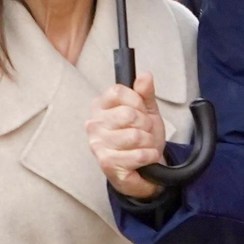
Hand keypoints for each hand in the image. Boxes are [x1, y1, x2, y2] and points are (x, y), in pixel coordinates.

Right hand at [87, 72, 167, 200]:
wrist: (145, 168)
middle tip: (145, 132)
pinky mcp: (106, 163)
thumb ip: (145, 93)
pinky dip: (149, 156)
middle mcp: (94, 123)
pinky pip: (137, 154)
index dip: (137, 101)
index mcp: (101, 106)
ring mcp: (98, 144)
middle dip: (146, 125)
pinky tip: (146, 157)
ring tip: (145, 145)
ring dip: (149, 142)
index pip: (118, 91)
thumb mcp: (147, 111)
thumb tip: (145, 75)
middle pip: (128, 114)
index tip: (141, 111)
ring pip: (135, 135)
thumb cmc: (142, 138)